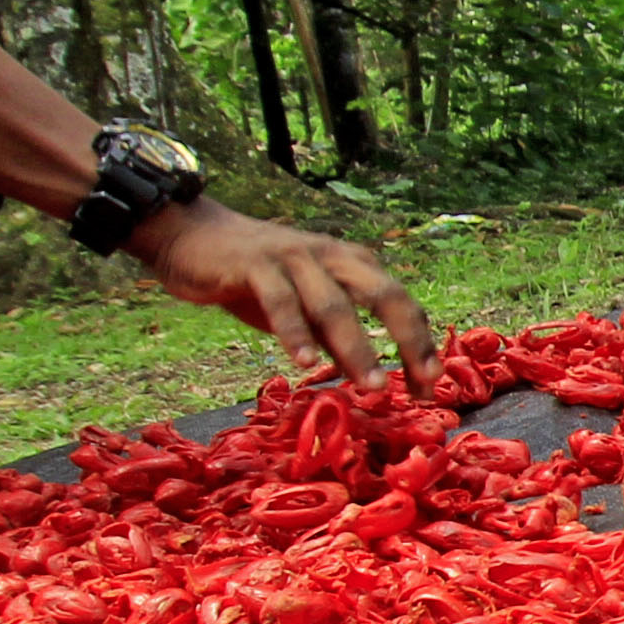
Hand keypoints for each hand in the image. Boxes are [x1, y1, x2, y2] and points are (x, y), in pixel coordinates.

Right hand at [130, 197, 439, 387]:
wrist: (192, 236)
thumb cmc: (254, 278)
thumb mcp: (304, 309)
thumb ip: (335, 335)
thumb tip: (371, 378)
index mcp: (351, 263)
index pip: (400, 301)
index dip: (420, 343)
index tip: (431, 386)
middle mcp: (331, 255)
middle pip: (384, 294)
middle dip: (408, 341)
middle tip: (422, 385)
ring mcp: (293, 257)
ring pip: (334, 304)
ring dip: (357, 347)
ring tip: (372, 387)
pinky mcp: (255, 264)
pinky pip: (281, 301)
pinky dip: (295, 333)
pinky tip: (307, 363)